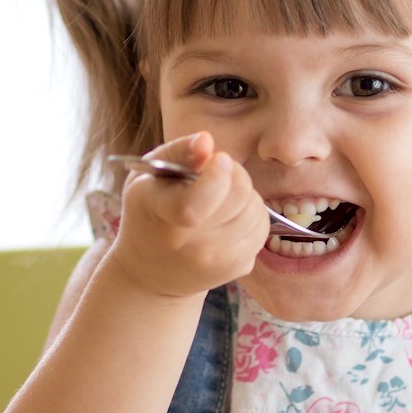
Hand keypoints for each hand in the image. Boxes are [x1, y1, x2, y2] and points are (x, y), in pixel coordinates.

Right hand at [107, 131, 268, 298]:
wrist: (150, 271)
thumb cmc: (149, 214)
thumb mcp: (148, 177)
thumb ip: (178, 153)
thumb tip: (206, 141)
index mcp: (163, 217)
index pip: (198, 202)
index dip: (217, 177)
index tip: (219, 159)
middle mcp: (192, 246)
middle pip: (239, 195)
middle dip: (235, 174)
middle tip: (218, 174)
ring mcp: (218, 261)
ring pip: (257, 210)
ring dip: (245, 196)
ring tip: (221, 199)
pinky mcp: (239, 268)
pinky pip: (262, 229)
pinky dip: (251, 217)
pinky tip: (229, 219)